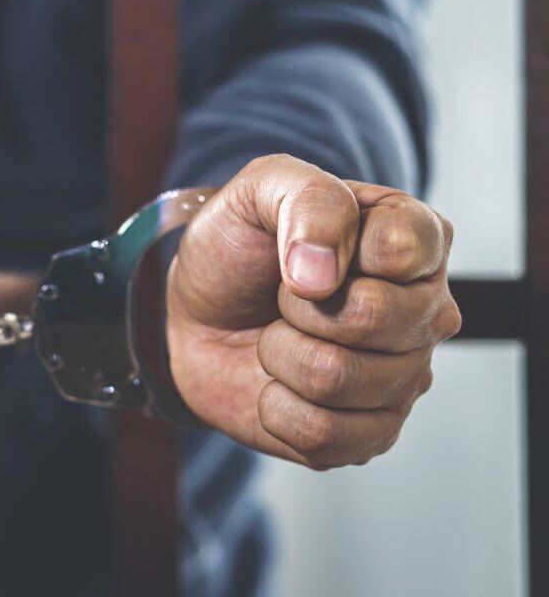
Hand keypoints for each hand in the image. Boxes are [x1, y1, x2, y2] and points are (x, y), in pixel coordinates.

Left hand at [166, 154, 460, 468]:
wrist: (199, 315)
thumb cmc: (241, 246)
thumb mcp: (261, 189)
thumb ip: (306, 199)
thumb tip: (321, 275)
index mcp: (419, 240)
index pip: (404, 249)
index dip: (333, 247)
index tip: (302, 246)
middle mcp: (427, 312)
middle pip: (373, 319)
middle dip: (297, 304)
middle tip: (285, 296)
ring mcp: (404, 378)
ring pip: (339, 380)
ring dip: (280, 354)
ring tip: (279, 335)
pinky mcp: (371, 435)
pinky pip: (325, 436)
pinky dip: (276, 409)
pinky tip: (278, 385)